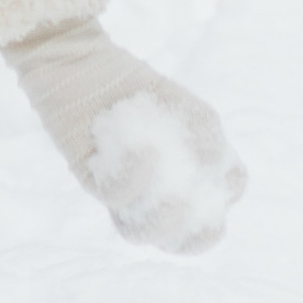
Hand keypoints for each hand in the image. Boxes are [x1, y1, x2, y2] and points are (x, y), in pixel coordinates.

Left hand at [4, 17, 246, 253]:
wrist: (81, 62)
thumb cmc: (139, 85)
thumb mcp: (186, 109)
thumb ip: (208, 136)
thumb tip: (213, 163)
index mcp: (176, 187)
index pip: (202, 225)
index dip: (212, 227)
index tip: (220, 202)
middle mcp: (145, 197)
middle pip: (172, 240)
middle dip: (193, 237)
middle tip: (197, 207)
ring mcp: (116, 190)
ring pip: (137, 231)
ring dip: (163, 219)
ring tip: (176, 196)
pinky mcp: (88, 176)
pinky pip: (112, 193)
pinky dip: (134, 175)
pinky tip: (145, 147)